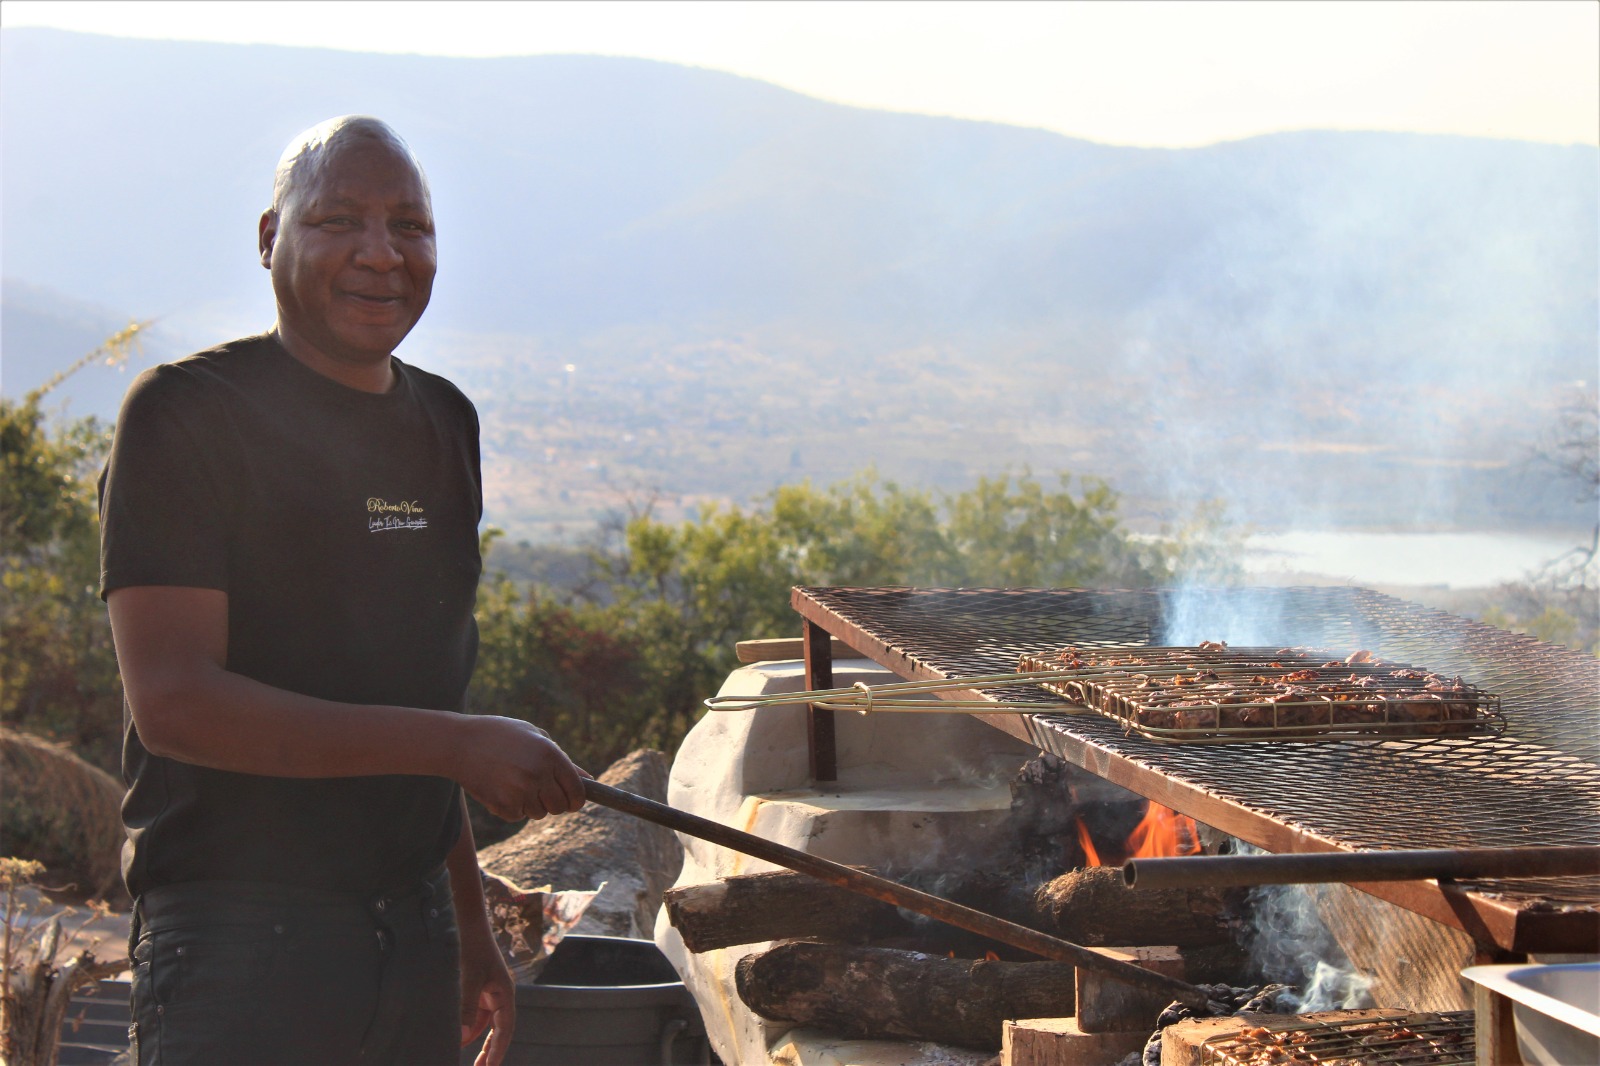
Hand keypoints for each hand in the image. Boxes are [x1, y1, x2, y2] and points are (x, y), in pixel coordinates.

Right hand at [453, 716, 586, 821]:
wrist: (459, 743)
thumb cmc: (500, 735)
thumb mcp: (535, 736)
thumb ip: (563, 760)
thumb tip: (588, 780)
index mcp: (550, 754)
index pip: (577, 790)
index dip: (577, 800)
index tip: (572, 802)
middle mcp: (538, 774)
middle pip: (560, 807)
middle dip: (554, 803)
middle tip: (540, 792)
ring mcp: (520, 791)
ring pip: (539, 813)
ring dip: (531, 804)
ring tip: (515, 783)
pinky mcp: (503, 805)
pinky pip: (518, 816)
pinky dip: (512, 808)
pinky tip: (501, 788)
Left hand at [459, 921, 515, 1065]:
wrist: (467, 923)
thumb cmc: (472, 949)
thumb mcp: (469, 979)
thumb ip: (466, 1008)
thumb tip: (462, 1037)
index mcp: (505, 993)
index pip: (505, 1028)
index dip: (499, 1049)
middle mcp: (499, 995)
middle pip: (498, 1029)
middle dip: (492, 1050)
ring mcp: (488, 992)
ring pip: (485, 1023)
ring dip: (478, 1040)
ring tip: (472, 1060)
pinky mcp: (477, 988)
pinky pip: (475, 1013)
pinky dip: (468, 1026)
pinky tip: (460, 1036)